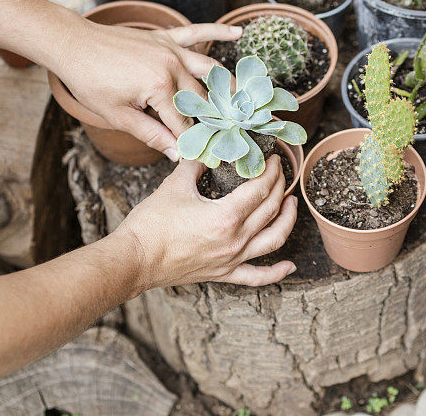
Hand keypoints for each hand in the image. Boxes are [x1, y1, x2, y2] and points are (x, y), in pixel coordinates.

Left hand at [53, 20, 241, 160]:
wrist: (72, 44)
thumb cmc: (91, 82)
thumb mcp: (118, 116)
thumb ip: (151, 135)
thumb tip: (176, 154)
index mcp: (159, 87)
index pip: (184, 122)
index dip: (194, 142)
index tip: (209, 156)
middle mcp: (171, 66)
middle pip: (201, 99)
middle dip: (215, 118)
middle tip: (232, 134)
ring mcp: (170, 49)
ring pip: (209, 69)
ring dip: (227, 85)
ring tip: (243, 100)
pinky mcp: (165, 37)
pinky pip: (196, 32)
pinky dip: (218, 32)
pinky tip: (239, 33)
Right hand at [117, 155, 297, 287]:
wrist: (134, 259)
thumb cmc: (151, 224)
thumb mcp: (174, 185)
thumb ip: (195, 163)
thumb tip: (206, 149)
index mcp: (226, 216)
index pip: (260, 188)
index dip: (271, 171)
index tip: (273, 159)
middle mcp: (235, 240)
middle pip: (270, 209)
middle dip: (280, 186)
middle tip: (280, 172)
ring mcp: (231, 260)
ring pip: (273, 240)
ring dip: (287, 220)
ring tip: (291, 204)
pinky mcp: (223, 274)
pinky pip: (256, 277)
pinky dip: (276, 272)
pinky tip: (289, 265)